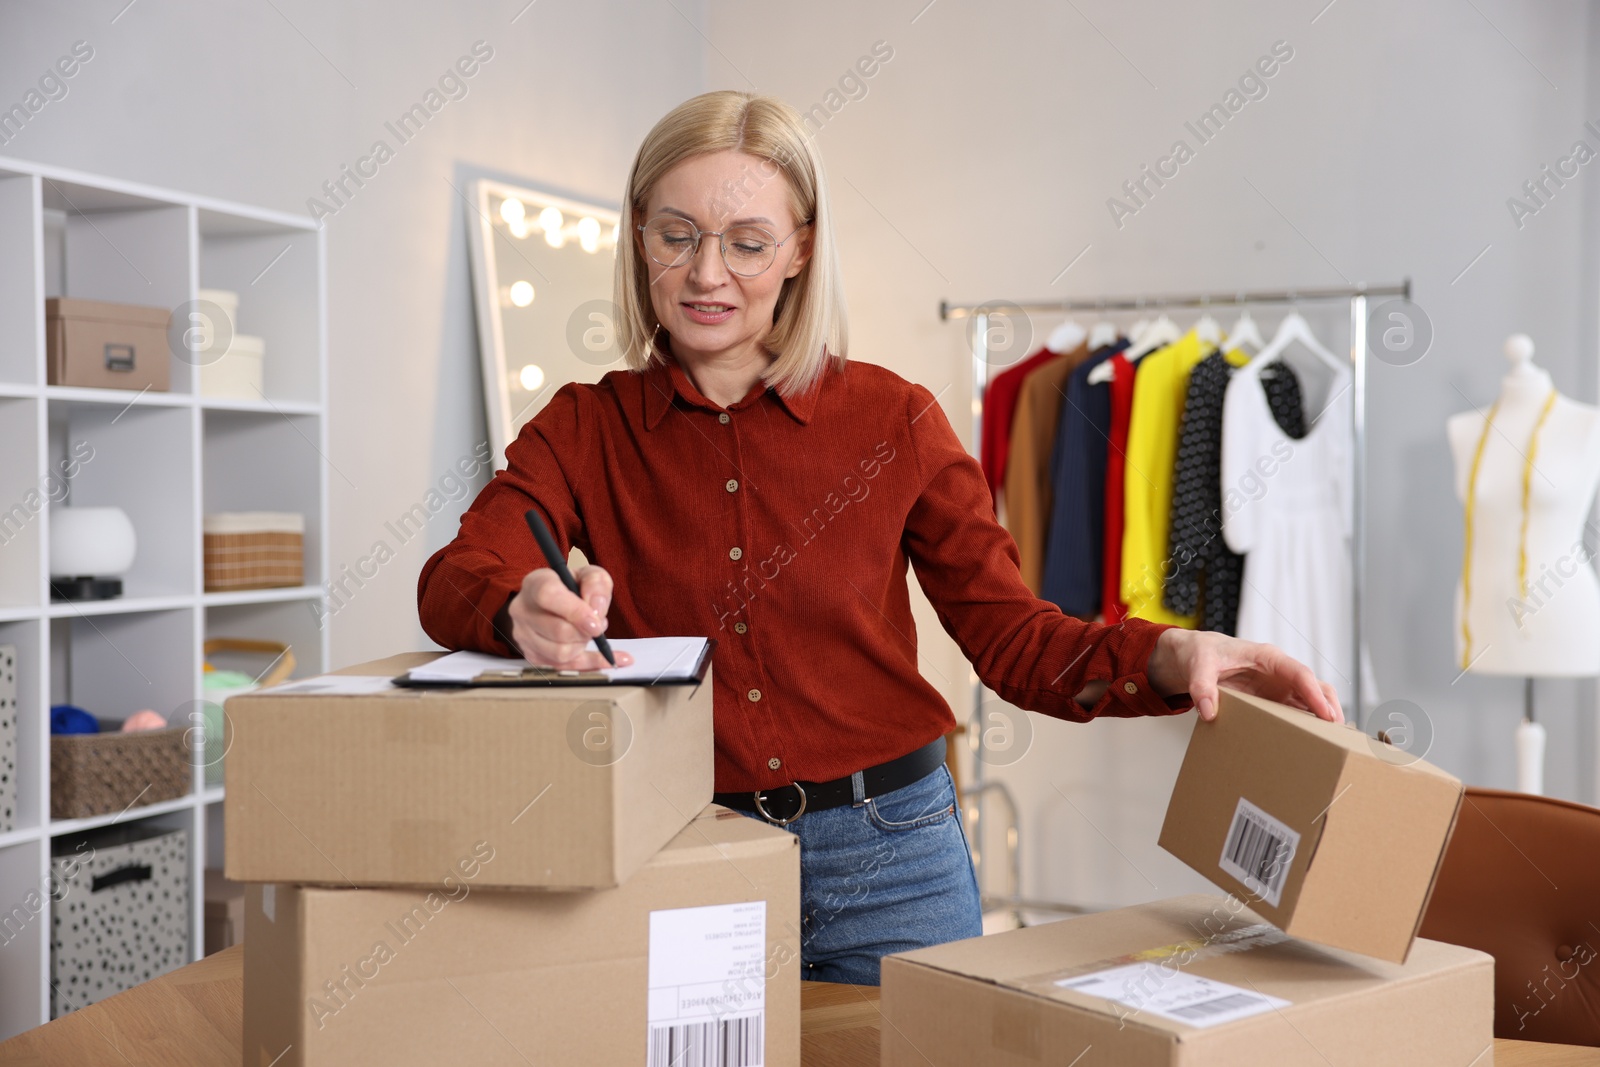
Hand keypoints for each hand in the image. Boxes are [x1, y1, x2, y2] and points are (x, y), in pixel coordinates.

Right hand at [503, 565, 634, 670]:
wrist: (552, 603)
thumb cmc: (570, 587)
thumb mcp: (588, 574)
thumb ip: (596, 584)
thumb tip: (596, 609)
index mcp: (535, 584)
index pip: (548, 596)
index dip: (575, 611)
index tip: (596, 623)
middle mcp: (523, 610)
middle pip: (558, 631)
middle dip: (585, 632)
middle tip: (597, 625)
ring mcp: (524, 636)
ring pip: (560, 653)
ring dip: (583, 646)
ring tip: (588, 631)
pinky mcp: (533, 655)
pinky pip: (566, 668)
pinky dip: (592, 664)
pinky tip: (611, 659)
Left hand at [1146, 629, 1342, 724]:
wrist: (1193, 656)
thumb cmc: (1200, 653)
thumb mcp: (1197, 664)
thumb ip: (1201, 685)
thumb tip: (1209, 710)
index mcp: (1267, 657)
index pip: (1300, 673)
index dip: (1315, 694)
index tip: (1326, 715)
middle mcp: (1279, 672)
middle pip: (1316, 687)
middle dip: (1329, 708)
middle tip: (1337, 735)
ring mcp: (1278, 687)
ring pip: (1311, 701)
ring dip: (1322, 719)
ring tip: (1331, 744)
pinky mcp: (1273, 700)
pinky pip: (1296, 711)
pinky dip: (1307, 725)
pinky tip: (1311, 743)